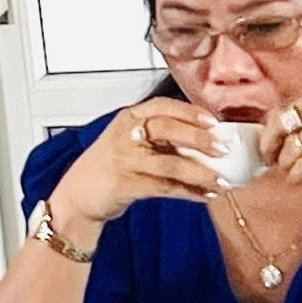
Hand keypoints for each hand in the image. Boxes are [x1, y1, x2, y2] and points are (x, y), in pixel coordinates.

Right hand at [50, 98, 227, 228]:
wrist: (77, 196)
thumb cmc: (108, 168)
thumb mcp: (130, 143)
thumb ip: (161, 137)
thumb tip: (208, 140)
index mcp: (128, 119)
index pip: (162, 106)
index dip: (189, 112)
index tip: (214, 121)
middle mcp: (125, 136)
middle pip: (166, 129)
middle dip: (199, 138)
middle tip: (224, 148)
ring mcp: (124, 160)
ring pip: (169, 163)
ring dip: (200, 173)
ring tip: (222, 181)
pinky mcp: (125, 185)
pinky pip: (164, 187)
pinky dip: (188, 192)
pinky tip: (204, 196)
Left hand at [265, 83, 301, 197]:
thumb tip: (289, 125)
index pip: (290, 106)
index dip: (276, 124)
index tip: (273, 136)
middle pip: (282, 123)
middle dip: (270, 141)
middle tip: (268, 155)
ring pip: (289, 147)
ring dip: (285, 161)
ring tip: (287, 169)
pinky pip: (300, 165)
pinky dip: (296, 174)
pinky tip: (297, 179)